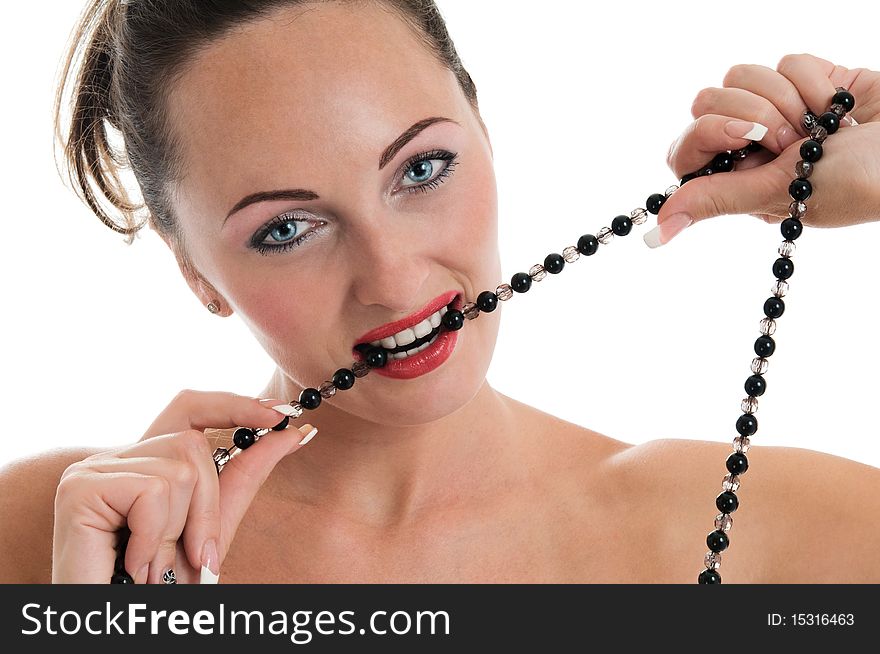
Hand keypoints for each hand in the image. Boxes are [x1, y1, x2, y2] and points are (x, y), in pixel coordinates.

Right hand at [52, 390, 316, 582]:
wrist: (117, 623)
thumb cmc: (160, 584)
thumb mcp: (213, 524)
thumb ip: (247, 475)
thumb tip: (293, 433)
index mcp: (144, 462)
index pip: (190, 408)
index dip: (234, 405)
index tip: (279, 415)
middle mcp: (115, 458)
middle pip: (191, 445)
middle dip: (205, 507)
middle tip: (191, 554)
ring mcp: (92, 470)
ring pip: (176, 472)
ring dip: (175, 531)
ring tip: (151, 564)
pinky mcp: (79, 487)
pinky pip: (151, 493)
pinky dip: (151, 538)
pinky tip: (132, 564)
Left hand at [652, 53, 879, 245]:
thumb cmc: (856, 183)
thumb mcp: (779, 193)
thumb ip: (717, 199)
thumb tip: (658, 231)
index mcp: (735, 179)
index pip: (683, 149)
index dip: (706, 136)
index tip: (746, 140)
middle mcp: (749, 145)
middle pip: (705, 102)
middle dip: (751, 117)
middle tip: (790, 140)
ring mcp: (776, 109)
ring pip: (739, 75)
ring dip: (785, 100)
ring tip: (819, 128)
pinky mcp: (807, 80)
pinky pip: (786, 62)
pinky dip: (817, 83)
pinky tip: (839, 107)